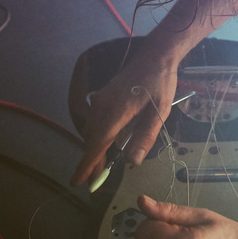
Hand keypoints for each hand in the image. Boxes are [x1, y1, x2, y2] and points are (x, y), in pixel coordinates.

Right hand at [70, 52, 178, 186]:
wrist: (155, 56)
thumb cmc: (160, 83)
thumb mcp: (160, 112)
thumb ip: (145, 137)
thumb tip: (132, 161)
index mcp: (116, 112)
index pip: (97, 143)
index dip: (87, 164)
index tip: (77, 181)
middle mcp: (102, 107)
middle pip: (92, 140)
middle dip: (91, 162)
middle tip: (92, 183)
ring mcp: (100, 100)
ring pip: (92, 131)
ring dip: (94, 149)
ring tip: (100, 168)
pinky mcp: (102, 97)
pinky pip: (96, 121)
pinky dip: (98, 136)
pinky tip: (107, 144)